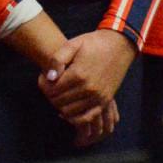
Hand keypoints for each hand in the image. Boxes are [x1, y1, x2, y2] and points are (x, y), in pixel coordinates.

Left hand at [41, 29, 135, 144]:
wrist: (119, 46)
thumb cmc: (93, 43)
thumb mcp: (73, 44)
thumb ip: (57, 60)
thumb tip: (49, 77)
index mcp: (78, 74)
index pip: (51, 90)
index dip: (43, 85)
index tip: (43, 78)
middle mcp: (88, 89)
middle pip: (58, 102)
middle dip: (50, 95)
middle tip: (49, 85)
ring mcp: (98, 97)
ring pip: (69, 112)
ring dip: (60, 105)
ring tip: (59, 93)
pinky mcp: (105, 101)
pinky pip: (86, 118)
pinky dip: (74, 118)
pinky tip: (68, 109)